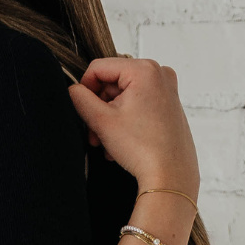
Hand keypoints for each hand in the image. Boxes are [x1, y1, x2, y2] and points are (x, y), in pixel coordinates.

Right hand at [66, 57, 199, 200]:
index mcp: (144, 70)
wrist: (171, 177)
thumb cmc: (142, 148)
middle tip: (93, 134)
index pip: (98, 68)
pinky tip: (119, 142)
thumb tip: (73, 90)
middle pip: (111, 82)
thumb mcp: (102, 120)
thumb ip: (80, 98)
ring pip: (123, 95)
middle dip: (98, 108)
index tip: (82, 112)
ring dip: (109, 118)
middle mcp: (159, 73)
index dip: (84, 89)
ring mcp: (167, 89)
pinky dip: (125, 120)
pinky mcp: (169, 105)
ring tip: (105, 143)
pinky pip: (137, 104)